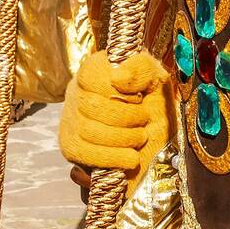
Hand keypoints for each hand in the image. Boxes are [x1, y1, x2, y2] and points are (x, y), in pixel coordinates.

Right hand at [58, 49, 174, 196]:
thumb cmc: (154, 106)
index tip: (139, 98)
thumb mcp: (155, 80)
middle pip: (89, 106)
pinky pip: (82, 155)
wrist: (158, 144)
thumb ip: (142, 69)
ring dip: (121, 139)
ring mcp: (70, 121)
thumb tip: (118, 78)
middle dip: (125, 118)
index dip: (120, 91)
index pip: (91, 76)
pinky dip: (111, 159)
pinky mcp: (71, 149)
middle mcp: (77, 94)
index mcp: (94, 72)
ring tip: (140, 139)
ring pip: (86, 131)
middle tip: (143, 122)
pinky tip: (129, 158)